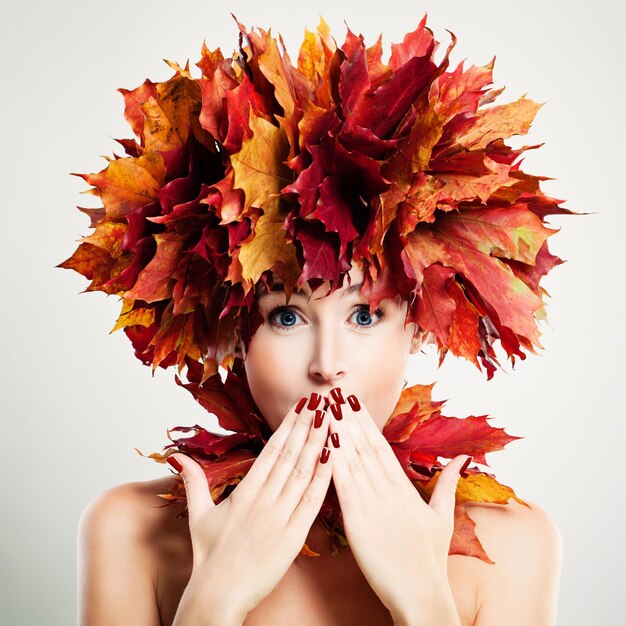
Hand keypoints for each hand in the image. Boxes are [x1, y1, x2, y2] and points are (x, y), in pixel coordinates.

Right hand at [168, 393, 333, 621]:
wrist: (217, 596)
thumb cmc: (208, 556)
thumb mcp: (197, 515)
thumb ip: (194, 482)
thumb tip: (179, 457)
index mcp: (244, 492)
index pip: (271, 450)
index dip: (288, 426)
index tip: (301, 406)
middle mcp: (263, 500)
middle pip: (289, 455)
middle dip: (306, 425)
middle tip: (321, 400)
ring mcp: (279, 517)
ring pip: (303, 473)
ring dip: (318, 444)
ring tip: (331, 420)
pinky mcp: (293, 537)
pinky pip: (312, 503)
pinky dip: (324, 479)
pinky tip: (334, 459)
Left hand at [326, 388, 465, 625]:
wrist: (422, 594)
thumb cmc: (430, 559)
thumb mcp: (443, 517)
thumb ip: (448, 484)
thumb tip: (462, 459)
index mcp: (404, 487)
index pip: (380, 446)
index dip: (364, 421)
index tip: (352, 401)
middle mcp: (388, 490)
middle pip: (364, 446)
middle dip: (348, 418)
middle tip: (333, 392)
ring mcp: (373, 505)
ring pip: (352, 461)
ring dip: (337, 433)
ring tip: (324, 409)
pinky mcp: (358, 523)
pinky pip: (343, 488)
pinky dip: (333, 464)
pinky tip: (323, 444)